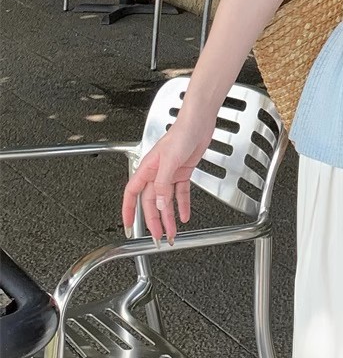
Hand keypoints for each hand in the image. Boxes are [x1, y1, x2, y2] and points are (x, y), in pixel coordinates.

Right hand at [121, 114, 214, 244]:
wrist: (199, 122)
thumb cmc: (181, 132)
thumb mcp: (169, 160)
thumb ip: (162, 184)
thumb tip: (158, 204)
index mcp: (147, 169)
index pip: (132, 194)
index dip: (128, 210)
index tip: (127, 226)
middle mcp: (157, 173)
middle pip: (151, 202)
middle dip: (154, 221)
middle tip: (158, 236)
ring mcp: (170, 173)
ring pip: (166, 200)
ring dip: (169, 216)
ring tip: (172, 232)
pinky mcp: (183, 172)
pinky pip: (180, 193)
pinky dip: (182, 205)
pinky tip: (184, 215)